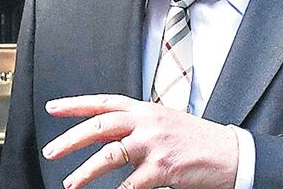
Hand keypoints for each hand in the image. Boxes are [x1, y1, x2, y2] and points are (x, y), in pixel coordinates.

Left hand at [41, 94, 238, 188]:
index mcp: (144, 108)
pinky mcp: (164, 167)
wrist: (231, 153)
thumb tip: (105, 134)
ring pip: (109, 155)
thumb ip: (135, 124)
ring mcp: (154, 144)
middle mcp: (146, 122)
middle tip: (51, 150)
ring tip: (71, 183)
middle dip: (70, 139)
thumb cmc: (197, 139)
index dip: (75, 105)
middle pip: (99, 126)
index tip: (53, 108)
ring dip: (86, 172)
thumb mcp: (163, 121)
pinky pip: (132, 183)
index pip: (102, 102)